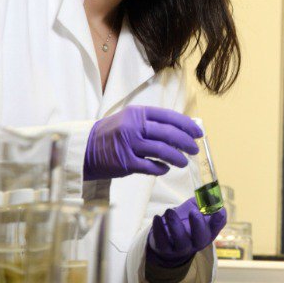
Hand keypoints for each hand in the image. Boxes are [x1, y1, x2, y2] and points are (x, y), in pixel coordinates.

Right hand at [85, 106, 201, 180]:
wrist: (85, 149)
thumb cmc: (111, 134)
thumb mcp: (129, 120)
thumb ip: (151, 123)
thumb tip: (181, 130)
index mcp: (137, 113)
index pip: (169, 117)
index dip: (187, 125)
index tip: (198, 132)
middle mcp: (133, 126)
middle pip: (169, 134)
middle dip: (186, 142)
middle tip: (194, 149)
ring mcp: (129, 145)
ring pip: (162, 151)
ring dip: (177, 158)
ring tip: (183, 162)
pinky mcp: (125, 163)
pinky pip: (151, 167)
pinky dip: (161, 168)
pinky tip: (165, 169)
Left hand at [146, 198, 226, 268]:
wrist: (168, 241)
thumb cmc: (185, 221)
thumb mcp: (195, 209)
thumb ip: (202, 202)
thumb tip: (208, 193)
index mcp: (207, 231)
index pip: (217, 227)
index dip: (219, 219)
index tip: (219, 210)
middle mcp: (197, 242)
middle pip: (201, 238)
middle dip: (198, 225)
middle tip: (194, 212)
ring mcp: (181, 248)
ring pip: (180, 240)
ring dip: (175, 224)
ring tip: (169, 211)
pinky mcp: (165, 249)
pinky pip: (162, 241)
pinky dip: (159, 229)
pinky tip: (157, 218)